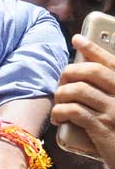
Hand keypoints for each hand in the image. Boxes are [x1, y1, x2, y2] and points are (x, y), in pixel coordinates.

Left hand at [51, 33, 114, 168]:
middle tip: (61, 82)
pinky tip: (58, 117)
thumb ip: (109, 92)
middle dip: (70, 73)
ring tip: (58, 103)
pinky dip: (60, 111)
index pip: (112, 62)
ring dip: (61, 94)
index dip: (93, 49)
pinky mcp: (103, 129)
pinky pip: (74, 111)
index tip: (77, 39)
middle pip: (92, 72)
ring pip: (79, 90)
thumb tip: (83, 74)